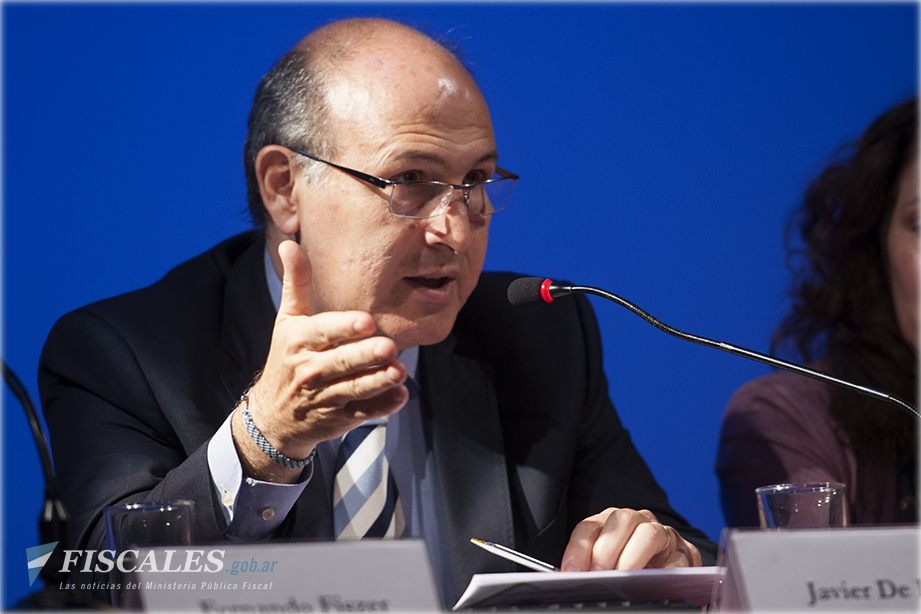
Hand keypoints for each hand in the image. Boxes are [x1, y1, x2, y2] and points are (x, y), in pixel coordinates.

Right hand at [232, 240, 408, 480]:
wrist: (274, 415)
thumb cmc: (287, 357)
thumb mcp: (287, 319)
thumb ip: (296, 282)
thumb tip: (289, 243)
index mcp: (299, 340)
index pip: (323, 332)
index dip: (344, 327)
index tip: (366, 322)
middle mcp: (311, 370)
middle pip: (341, 362)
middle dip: (366, 356)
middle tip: (389, 347)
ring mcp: (326, 396)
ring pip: (354, 389)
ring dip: (378, 381)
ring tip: (399, 371)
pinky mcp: (340, 417)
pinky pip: (363, 412)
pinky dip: (382, 406)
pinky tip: (400, 395)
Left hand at [560, 508, 701, 571]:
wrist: (670, 570)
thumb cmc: (630, 568)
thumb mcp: (606, 565)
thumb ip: (588, 567)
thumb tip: (569, 577)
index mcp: (611, 522)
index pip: (590, 527)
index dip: (578, 548)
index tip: (572, 571)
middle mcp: (638, 521)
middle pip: (620, 521)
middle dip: (606, 549)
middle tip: (599, 574)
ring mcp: (664, 534)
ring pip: (649, 533)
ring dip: (632, 557)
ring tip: (623, 579)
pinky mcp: (686, 553)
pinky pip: (677, 559)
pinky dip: (664, 572)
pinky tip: (652, 585)